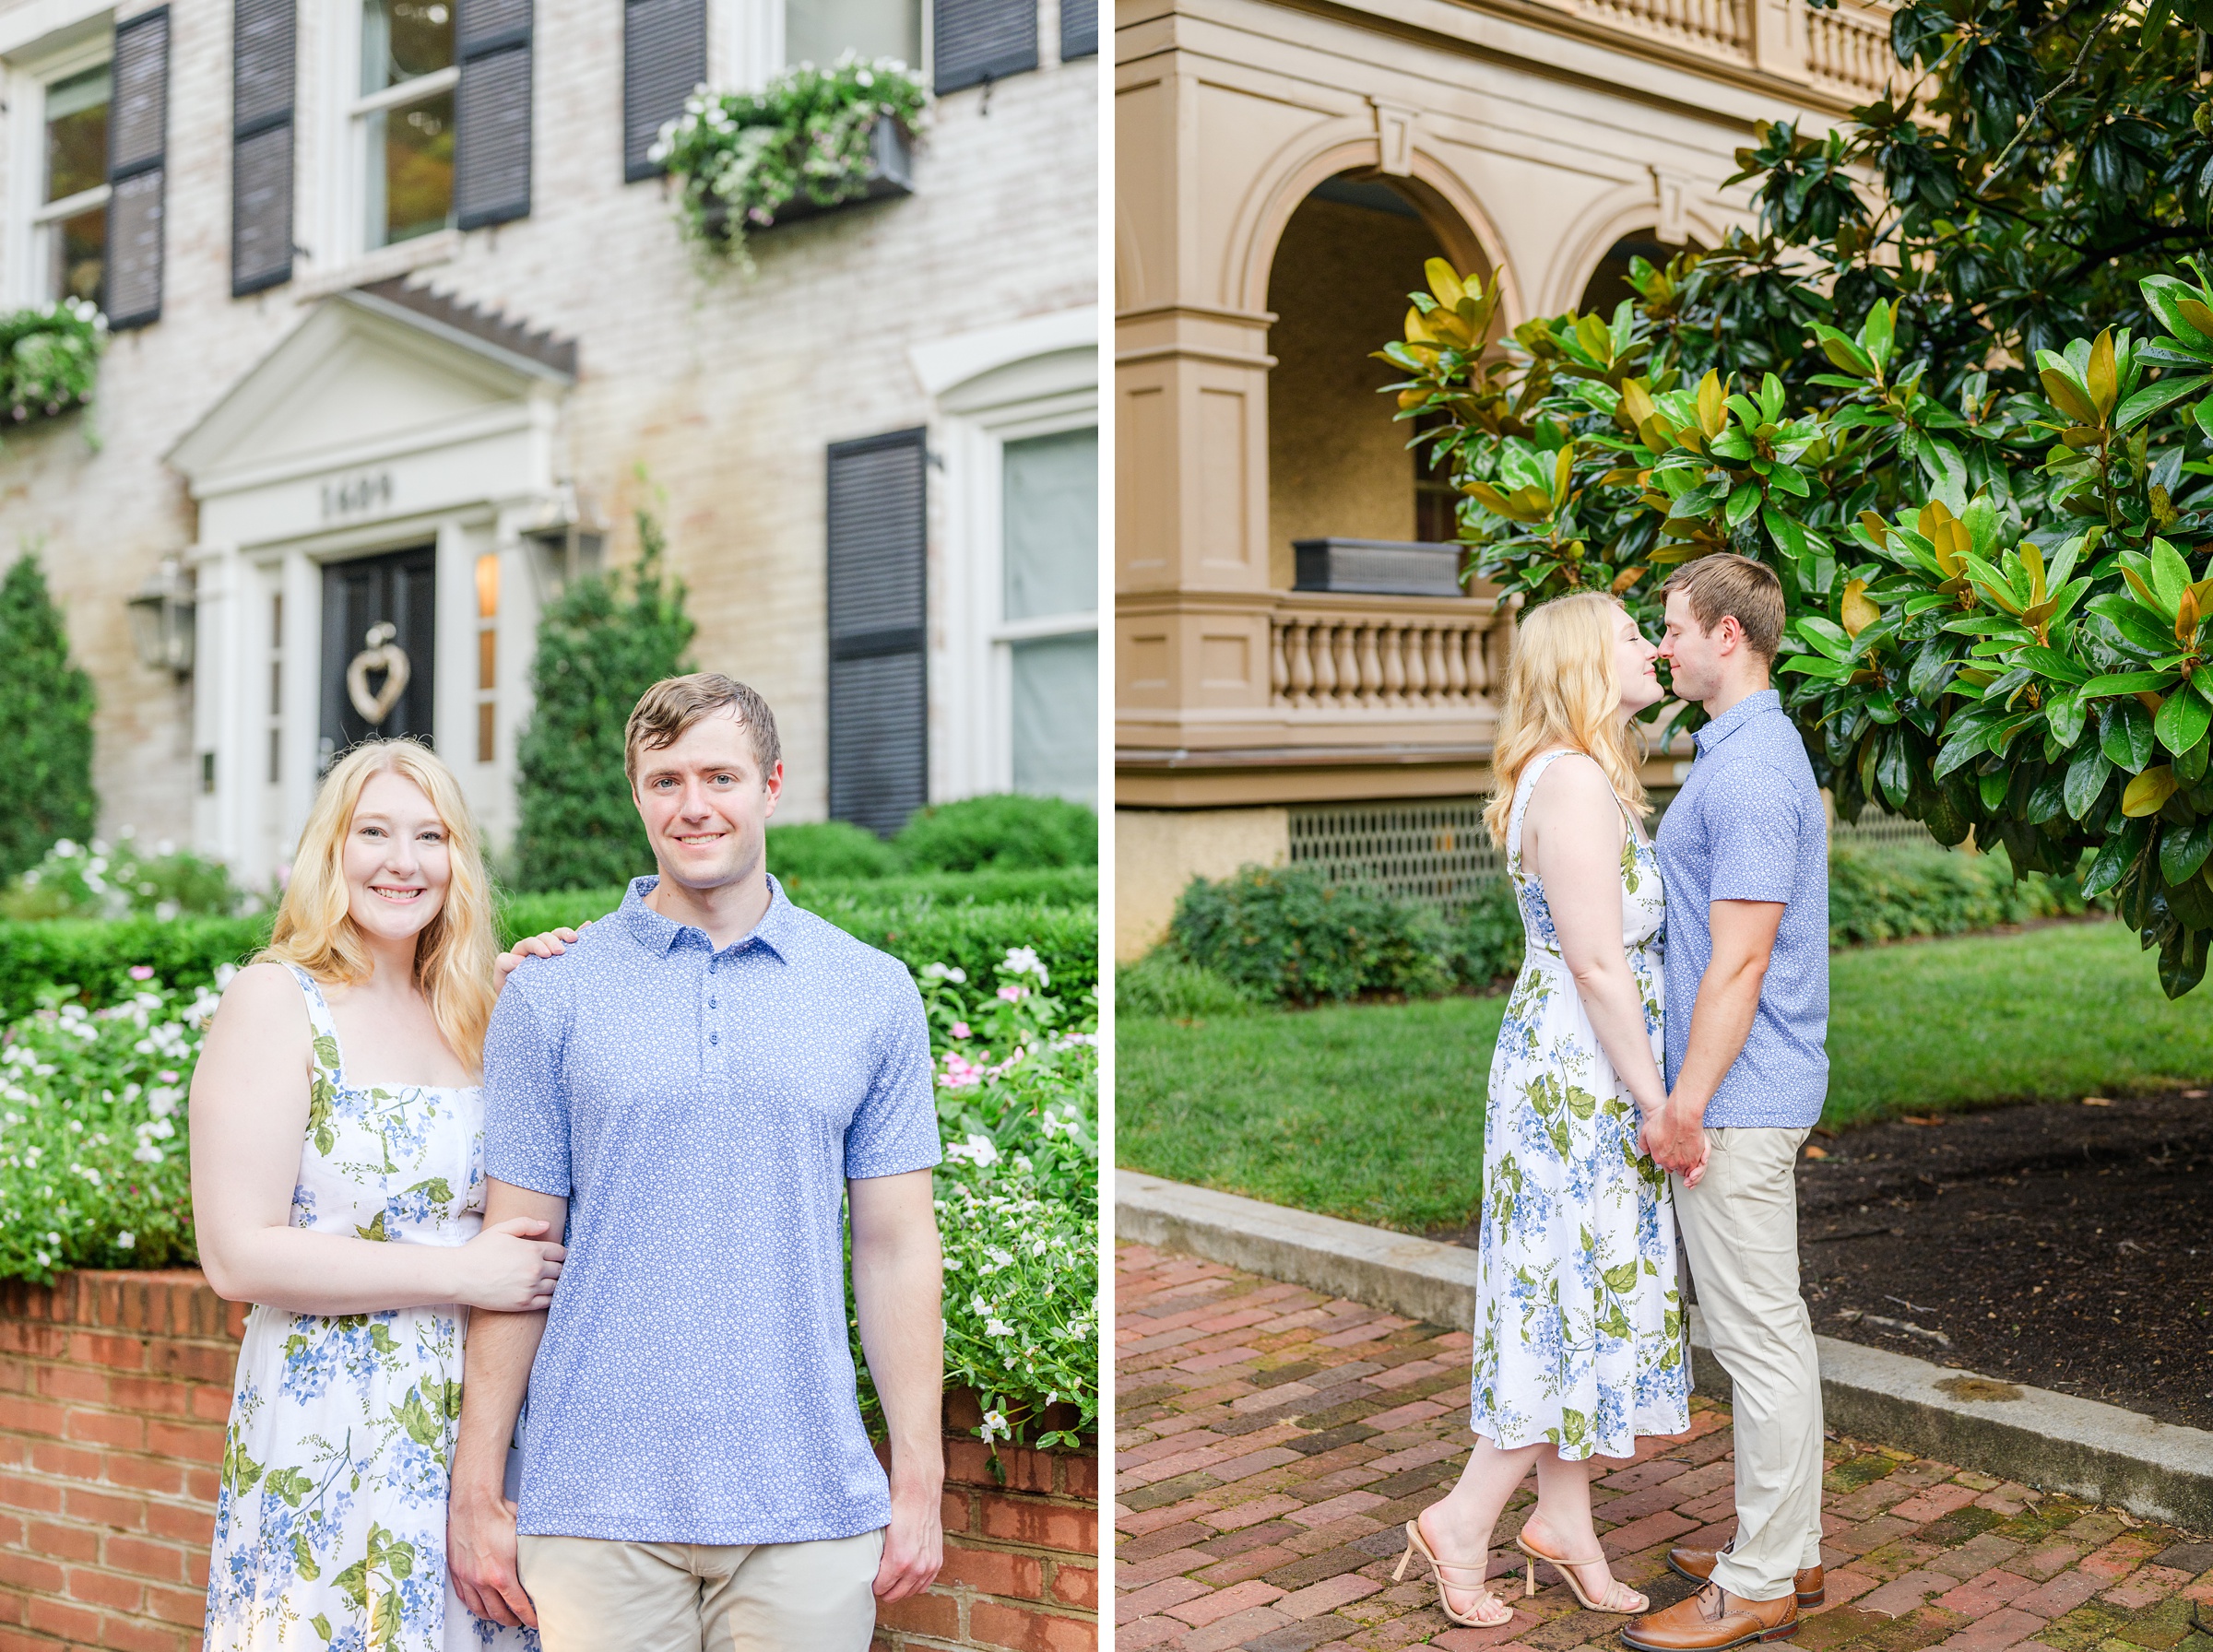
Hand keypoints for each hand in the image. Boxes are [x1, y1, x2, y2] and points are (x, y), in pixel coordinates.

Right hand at [450, 1487, 536, 1628]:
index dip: (528, 1617)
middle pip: (497, 1613)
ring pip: (479, 1609)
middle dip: (511, 1620)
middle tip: (519, 1621)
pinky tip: (482, 1604)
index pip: (517, 1605)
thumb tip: (549, 1560)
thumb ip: (532, 1554)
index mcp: (501, 1574)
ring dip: (492, 1616)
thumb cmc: (500, 1515)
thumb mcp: (524, 1535)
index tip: (534, 1621)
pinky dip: (474, 1605)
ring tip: (502, 1615)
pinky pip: (464, 1597)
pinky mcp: (456, 1571)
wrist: (473, 1503)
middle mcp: (482, 1580)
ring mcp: (467, 1577)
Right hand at [453, 1217, 563, 1312]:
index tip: (555, 1255)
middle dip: (557, 1267)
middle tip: (551, 1267)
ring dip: (554, 1282)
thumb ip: (526, 1224)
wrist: (460, 1276)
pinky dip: (549, 1297)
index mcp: (533, 1250)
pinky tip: (542, 1293)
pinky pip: (547, 1302)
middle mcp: (535, 1269)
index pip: (561, 1252)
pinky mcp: (523, 1304)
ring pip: (556, 1286)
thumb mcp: (501, 1229)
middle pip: (560, 1269)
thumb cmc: (479, 1250)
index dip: (559, 1253)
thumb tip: (547, 1225)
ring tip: (546, 1280)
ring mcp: (530, 1288)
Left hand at [494, 925, 585, 992]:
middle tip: (560, 951)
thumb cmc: (512, 995)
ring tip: (575, 939)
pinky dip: (580, 932)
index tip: (545, 955)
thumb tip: (518, 960)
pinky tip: (588, 925)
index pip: (529, 943)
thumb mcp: (502, 980)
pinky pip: (571, 942)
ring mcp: (552, 953)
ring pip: (558, 936)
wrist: (524, 1008)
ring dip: (566, 934)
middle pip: (545, 937)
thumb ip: (504, 966)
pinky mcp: (564, 959)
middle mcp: (537, 950)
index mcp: (521, 953)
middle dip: (553, 941)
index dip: (537, 945)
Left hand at [873, 1473, 943, 1601]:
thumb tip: (866, 1572)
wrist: (918, 1495)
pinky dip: (915, 1584)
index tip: (870, 1578)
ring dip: (899, 1589)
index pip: (880, 1588)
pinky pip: (924, 1585)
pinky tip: (907, 1576)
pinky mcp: (936, 1561)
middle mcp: (916, 1567)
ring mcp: (928, 1566)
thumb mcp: (880, 1536)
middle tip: (878, 1580)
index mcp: (899, 1562)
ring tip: (892, 1579)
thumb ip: (876, 1559)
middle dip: (884, 1590)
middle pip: (895, 1595)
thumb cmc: (897, 1511)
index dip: (872, 1585)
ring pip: (910, 1593)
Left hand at [1640, 1100, 1707, 1180]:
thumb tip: (1646, 1151)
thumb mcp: (1646, 1131)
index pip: (1663, 1165)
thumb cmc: (1664, 1121)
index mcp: (1658, 1157)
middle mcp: (1669, 1162)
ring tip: (1686, 1155)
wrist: (1680, 1116)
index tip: (1670, 1153)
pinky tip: (1692, 1157)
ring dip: (1684, 1164)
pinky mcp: (1694, 1160)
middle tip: (1678, 1153)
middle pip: (1672, 1167)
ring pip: (1683, 1169)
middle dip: (1674, 1162)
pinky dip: (1694, 1165)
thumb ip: (1643, 1144)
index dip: (1667, 1159)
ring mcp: (1682, 1162)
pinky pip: (1694, 1168)